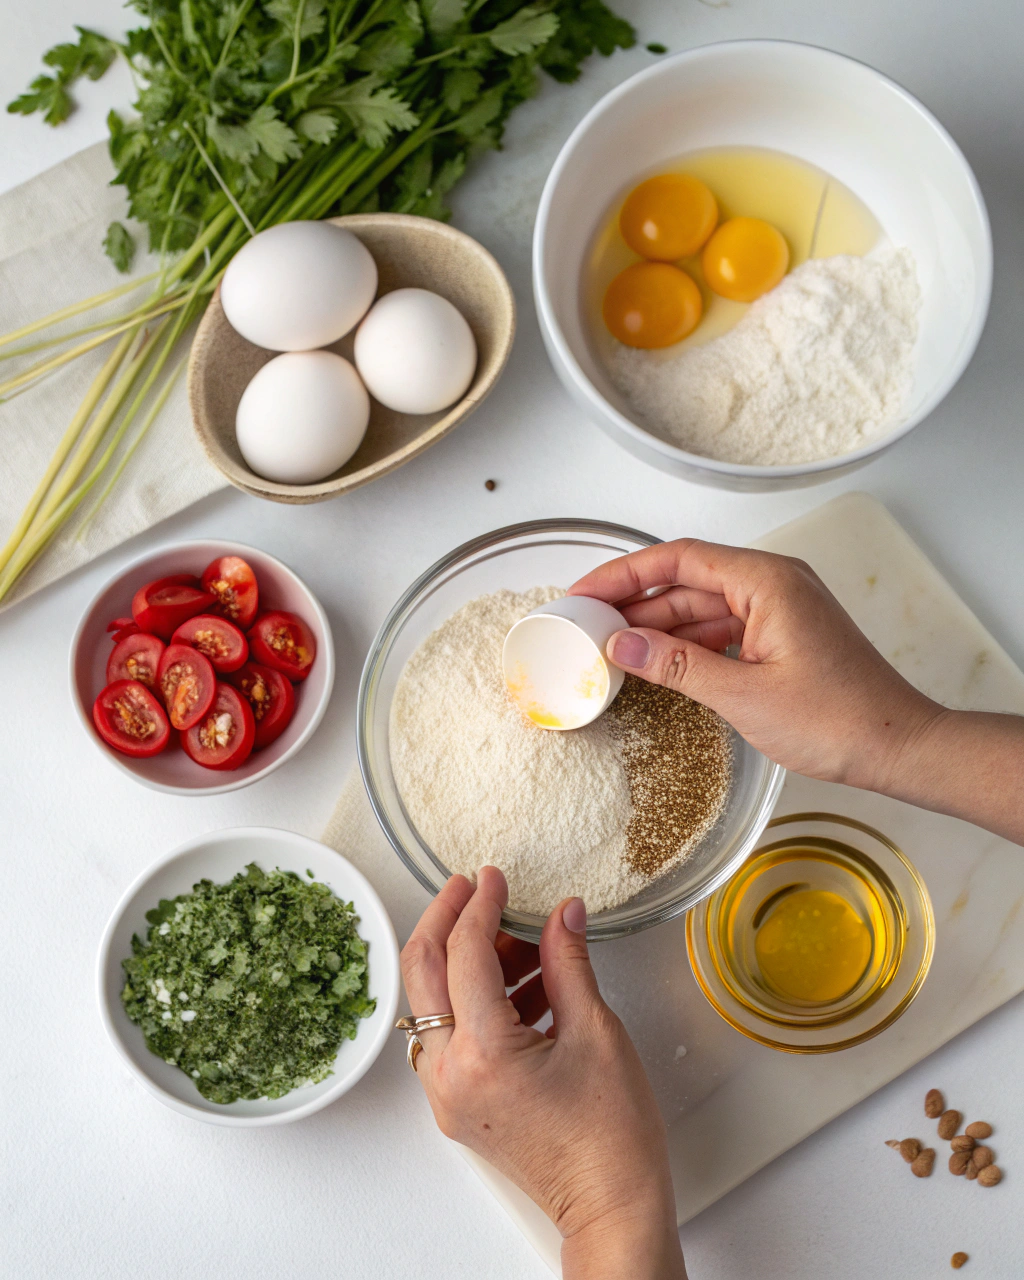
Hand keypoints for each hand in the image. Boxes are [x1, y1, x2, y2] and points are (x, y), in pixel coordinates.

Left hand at [400, 866, 685, 1279]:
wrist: (610, 1205)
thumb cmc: (611, 1135)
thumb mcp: (596, 1031)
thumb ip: (569, 961)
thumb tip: (563, 912)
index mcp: (483, 1054)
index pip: (465, 955)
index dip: (479, 905)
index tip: (494, 878)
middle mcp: (450, 1075)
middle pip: (423, 972)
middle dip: (445, 919)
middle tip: (472, 888)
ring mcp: (447, 1094)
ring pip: (433, 1004)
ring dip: (466, 961)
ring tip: (521, 942)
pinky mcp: (458, 1104)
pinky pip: (450, 1035)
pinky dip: (475, 1001)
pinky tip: (524, 984)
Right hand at [569, 539, 939, 792]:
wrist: (898, 746)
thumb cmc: (839, 719)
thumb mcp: (743, 694)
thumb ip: (676, 666)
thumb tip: (621, 646)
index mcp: (767, 581)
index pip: (679, 559)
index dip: (625, 573)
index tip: (585, 591)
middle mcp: (772, 584)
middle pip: (686, 580)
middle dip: (635, 602)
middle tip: (586, 623)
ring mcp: (777, 610)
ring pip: (700, 608)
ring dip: (657, 627)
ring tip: (610, 648)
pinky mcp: (779, 636)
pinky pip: (720, 630)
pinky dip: (685, 646)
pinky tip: (654, 664)